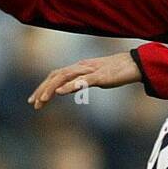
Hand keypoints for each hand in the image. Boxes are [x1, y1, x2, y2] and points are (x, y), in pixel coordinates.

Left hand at [27, 52, 141, 107]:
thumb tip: (66, 89)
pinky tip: (60, 92)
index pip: (56, 76)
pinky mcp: (99, 76)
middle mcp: (80, 67)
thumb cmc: (116, 72)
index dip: (43, 86)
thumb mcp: (95, 79)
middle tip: (32, 103)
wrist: (134, 64)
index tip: (35, 100)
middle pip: (55, 75)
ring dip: (51, 88)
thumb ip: (80, 83)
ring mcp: (89, 71)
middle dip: (42, 89)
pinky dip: (69, 86)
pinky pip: (81, 81)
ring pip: (64, 77)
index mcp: (78, 68)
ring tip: (42, 100)